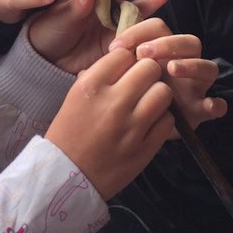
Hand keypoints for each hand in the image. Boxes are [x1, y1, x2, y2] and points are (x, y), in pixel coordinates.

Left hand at [27, 0, 167, 73]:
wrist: (48, 63)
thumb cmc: (47, 33)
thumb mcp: (57, 18)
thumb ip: (74, 6)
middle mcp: (104, 0)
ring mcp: (114, 18)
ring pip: (136, 4)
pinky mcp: (120, 38)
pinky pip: (137, 29)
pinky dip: (148, 22)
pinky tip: (159, 20)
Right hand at [45, 48, 174, 199]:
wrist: (64, 177)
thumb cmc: (68, 134)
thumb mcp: (74, 97)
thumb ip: (98, 77)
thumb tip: (124, 60)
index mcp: (90, 86)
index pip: (123, 54)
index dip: (126, 61)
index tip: (123, 72)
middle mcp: (113, 102)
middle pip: (149, 68)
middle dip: (146, 74)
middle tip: (141, 85)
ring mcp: (131, 126)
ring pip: (164, 91)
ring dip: (158, 95)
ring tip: (148, 103)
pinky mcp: (145, 148)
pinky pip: (168, 120)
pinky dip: (162, 119)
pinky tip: (150, 123)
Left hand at [109, 23, 226, 130]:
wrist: (136, 130)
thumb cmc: (125, 98)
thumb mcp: (116, 78)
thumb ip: (109, 66)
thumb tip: (89, 64)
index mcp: (162, 51)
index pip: (159, 27)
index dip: (140, 31)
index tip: (117, 46)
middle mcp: (182, 64)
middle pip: (189, 42)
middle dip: (168, 43)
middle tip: (143, 53)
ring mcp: (195, 86)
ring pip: (208, 67)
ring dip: (192, 65)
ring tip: (172, 69)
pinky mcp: (201, 110)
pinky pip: (217, 104)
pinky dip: (215, 104)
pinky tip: (207, 105)